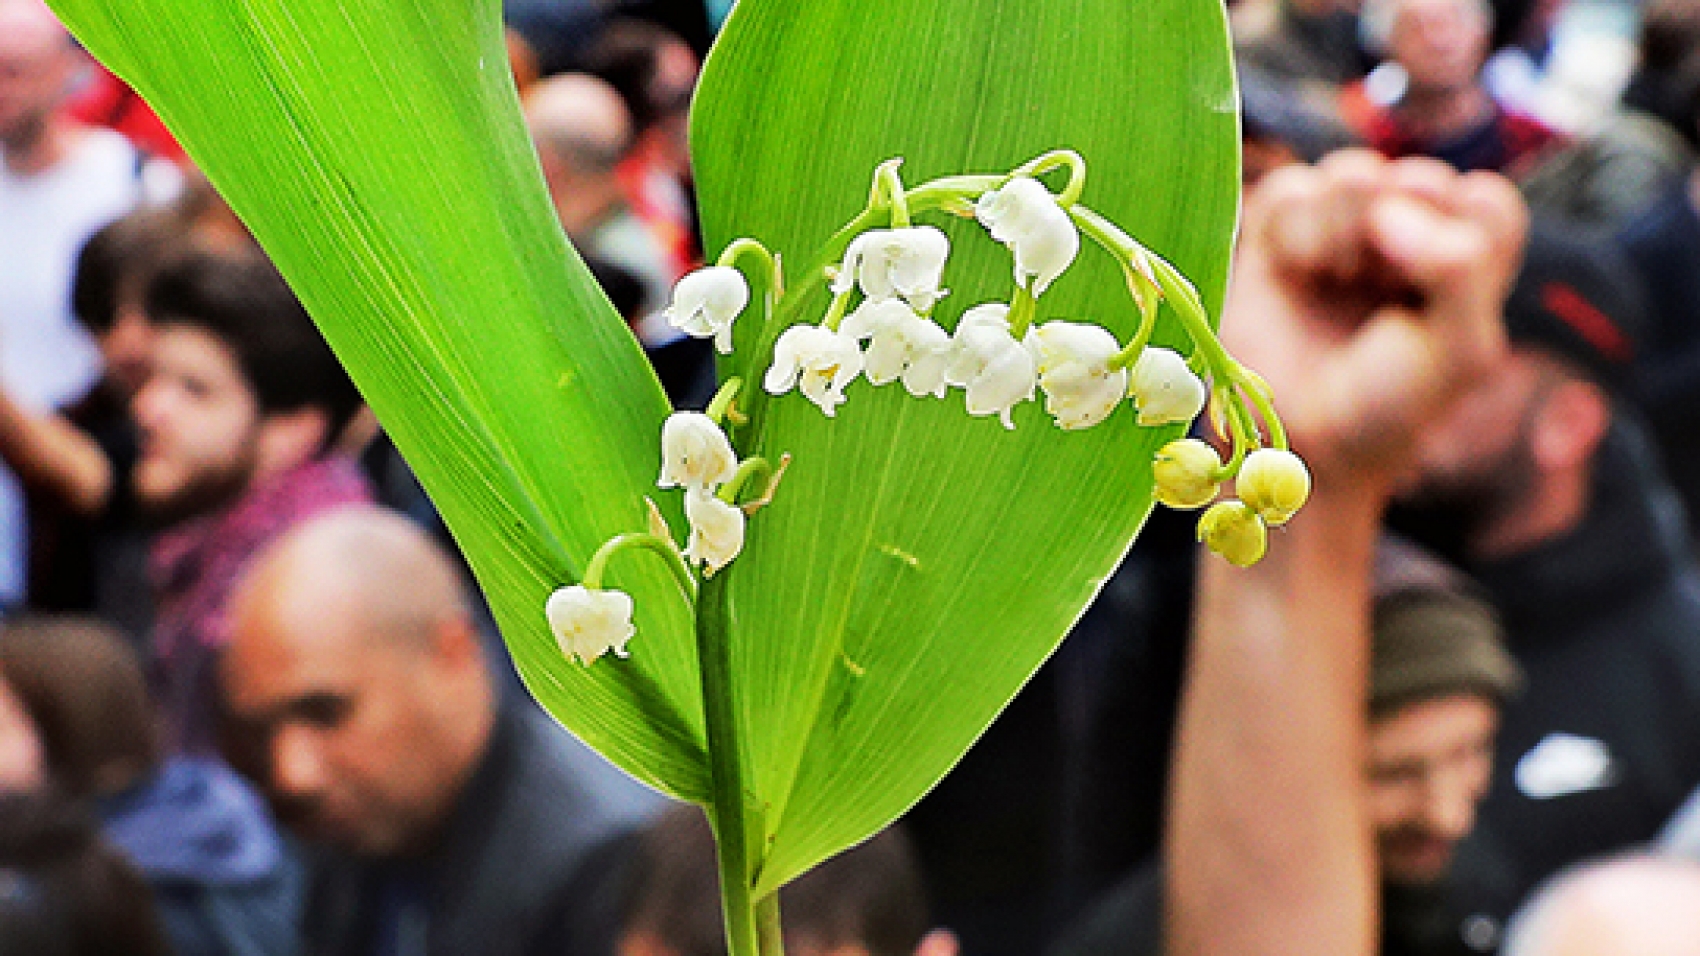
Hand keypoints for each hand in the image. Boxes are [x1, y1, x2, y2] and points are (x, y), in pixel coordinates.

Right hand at [1223, 150, 1525, 489]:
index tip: (1432, 286)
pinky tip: (1295, 269)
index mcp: (1463, 264)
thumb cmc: (1388, 407)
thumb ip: (1459, 267)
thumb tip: (1389, 210)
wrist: (1300, 443)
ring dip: (1342, 224)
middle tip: (1378, 288)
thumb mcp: (1460, 350)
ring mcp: (1339, 235)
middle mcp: (1404, 241)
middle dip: (1399, 232)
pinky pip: (1290, 188)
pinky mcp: (1278, 238)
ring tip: (1333, 275)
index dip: (1458, 233)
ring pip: (1351, 173)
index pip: (1482, 201)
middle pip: (1416, 177)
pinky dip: (1294, 224)